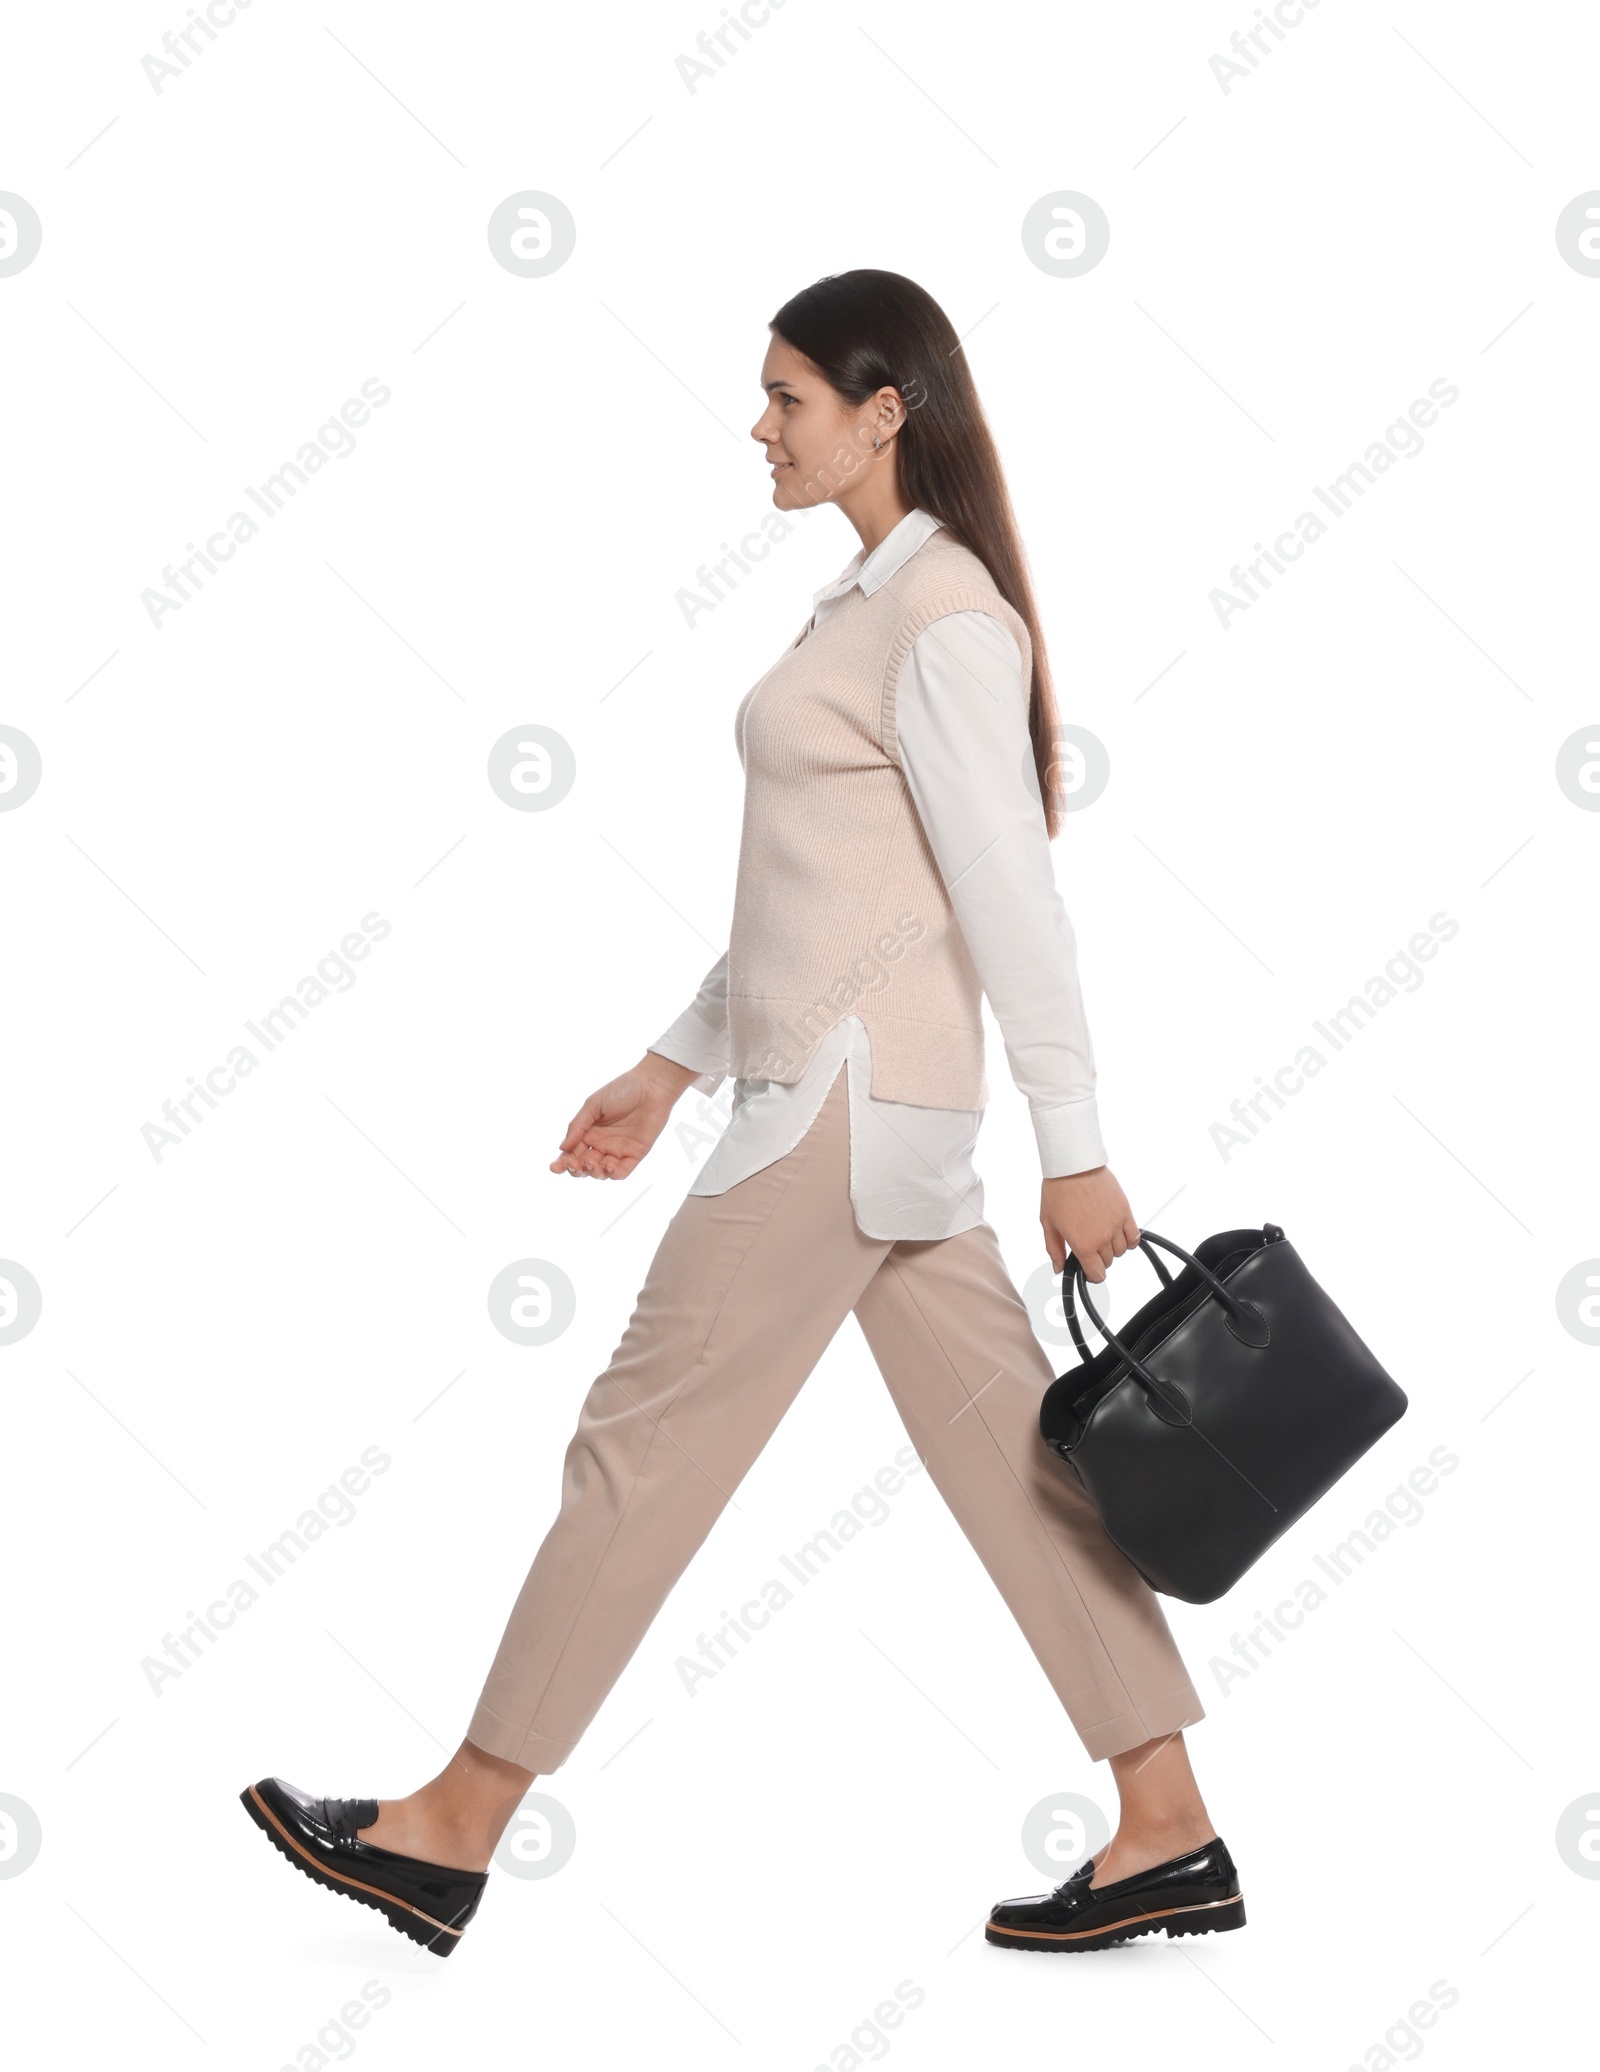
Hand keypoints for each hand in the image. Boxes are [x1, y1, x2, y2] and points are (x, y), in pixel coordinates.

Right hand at [550, 1053, 701, 1178]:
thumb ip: (578, 1126)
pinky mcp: (635, 1154)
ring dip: (593, 1172)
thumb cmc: (621, 1090)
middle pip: (583, 1166)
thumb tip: (562, 1148)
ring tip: (590, 1163)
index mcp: (589, 1133)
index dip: (562, 1163)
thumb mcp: (594, 1105)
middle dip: (575, 1170)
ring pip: (601, 1172)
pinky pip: (622, 1172)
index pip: (572, 1153)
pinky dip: (613, 1174)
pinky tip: (608, 1166)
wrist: (651, 1086)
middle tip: (573, 1164)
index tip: (554, 1167)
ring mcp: (618, 1150)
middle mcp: (601, 1144)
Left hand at [1040, 1166, 1139, 1281]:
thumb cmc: (1058, 1192)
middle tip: (1088, 1244)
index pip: (1097, 1274)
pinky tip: (1119, 1234)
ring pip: (1121, 1251)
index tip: (1088, 1269)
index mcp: (1083, 1244)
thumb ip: (1055, 1250)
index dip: (1091, 1275)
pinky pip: (1134, 1237)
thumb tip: (1060, 1269)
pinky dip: (1129, 1240)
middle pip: (1108, 1262)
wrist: (1073, 1166)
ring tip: (1101, 1235)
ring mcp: (1116, 1225)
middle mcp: (1103, 1238)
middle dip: (1098, 1258)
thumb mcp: (1048, 1224)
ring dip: (1112, 1248)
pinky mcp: (1125, 1212)